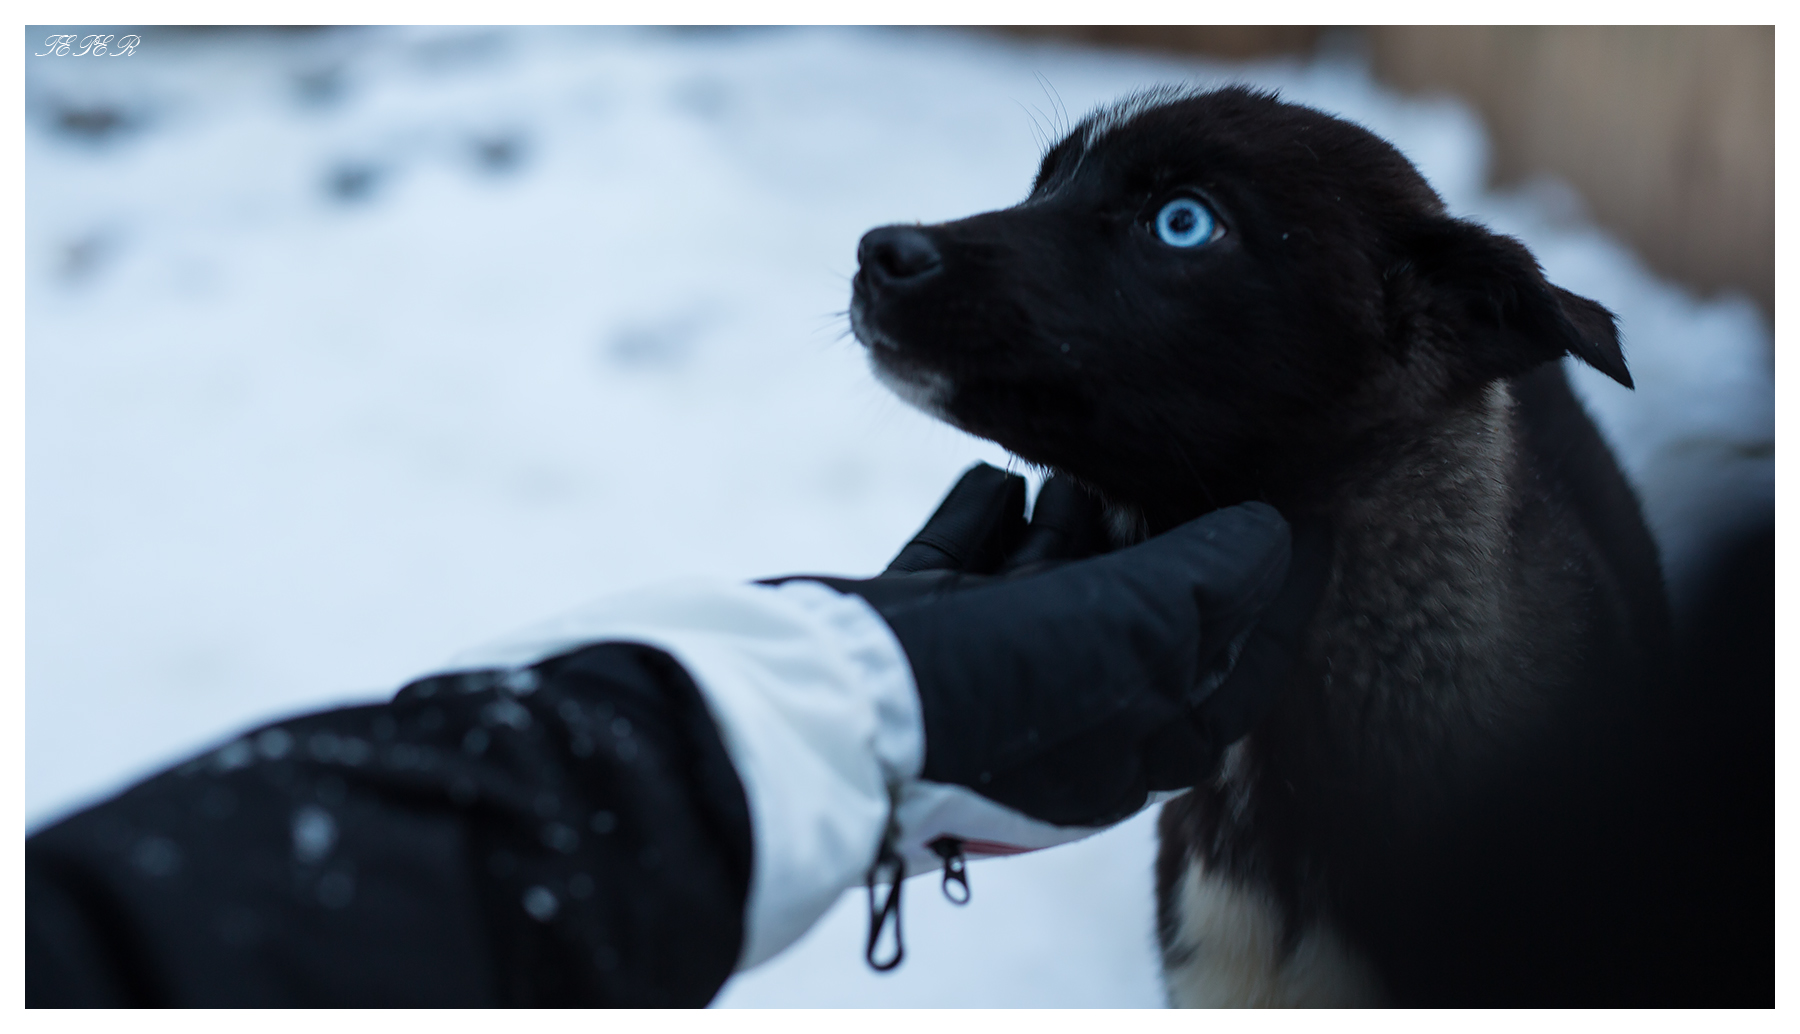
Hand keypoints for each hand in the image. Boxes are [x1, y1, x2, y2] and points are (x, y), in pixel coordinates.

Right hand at [776, 464, 1328, 826]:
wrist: (828, 711)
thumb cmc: (999, 687)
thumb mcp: (1132, 631)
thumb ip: (1210, 580)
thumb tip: (1268, 536)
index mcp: (1128, 747)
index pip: (1231, 669)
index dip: (1279, 595)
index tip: (1309, 519)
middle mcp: (1061, 719)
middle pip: (1138, 618)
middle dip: (1162, 545)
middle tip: (1188, 470)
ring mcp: (981, 675)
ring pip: (1049, 586)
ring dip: (1073, 526)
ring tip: (1088, 469)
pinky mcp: (912, 632)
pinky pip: (965, 564)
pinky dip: (987, 521)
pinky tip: (998, 478)